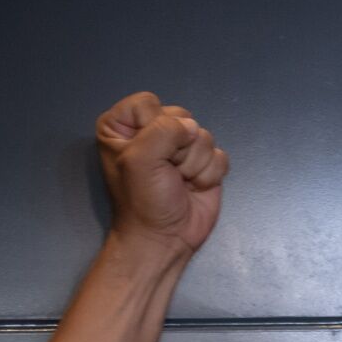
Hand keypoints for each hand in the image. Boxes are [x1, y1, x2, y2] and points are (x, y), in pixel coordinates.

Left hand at [95, 91, 227, 258]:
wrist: (164, 239)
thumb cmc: (143, 201)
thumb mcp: (140, 160)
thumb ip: (163, 131)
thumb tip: (192, 129)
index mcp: (123, 126)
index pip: (148, 102)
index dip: (154, 126)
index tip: (147, 154)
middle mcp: (152, 132)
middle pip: (181, 117)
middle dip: (178, 147)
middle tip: (166, 172)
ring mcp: (181, 148)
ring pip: (203, 136)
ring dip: (194, 164)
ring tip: (179, 182)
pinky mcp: (204, 165)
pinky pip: (219, 155)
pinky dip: (209, 174)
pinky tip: (194, 187)